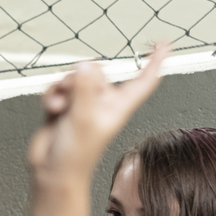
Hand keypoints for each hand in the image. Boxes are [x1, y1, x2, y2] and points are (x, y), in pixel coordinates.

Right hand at [28, 46, 168, 185]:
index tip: (163, 44)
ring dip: (63, 88)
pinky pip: (59, 87)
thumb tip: (86, 66)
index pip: (143, 80)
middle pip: (99, 72)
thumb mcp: (83, 118)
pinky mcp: (65, 105)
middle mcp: (102, 104)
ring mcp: (83, 104)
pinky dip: (53, 94)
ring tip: (61, 105)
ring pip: (75, 77)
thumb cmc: (76, 155)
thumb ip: (84, 89)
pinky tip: (52, 106)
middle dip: (82, 77)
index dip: (154, 62)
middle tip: (73, 92)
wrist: (52, 170)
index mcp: (118, 107)